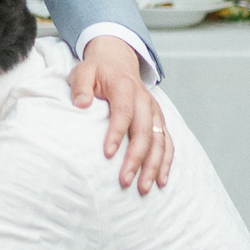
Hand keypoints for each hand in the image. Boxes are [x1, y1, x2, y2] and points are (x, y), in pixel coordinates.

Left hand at [69, 35, 172, 192]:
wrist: (118, 62)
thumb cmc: (97, 71)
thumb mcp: (83, 71)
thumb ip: (81, 86)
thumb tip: (81, 104)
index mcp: (125, 88)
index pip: (124, 113)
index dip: (116, 133)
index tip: (107, 153)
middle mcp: (145, 101)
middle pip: (144, 132)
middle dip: (136, 159)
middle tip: (124, 181)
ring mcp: (154, 112)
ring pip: (160, 142)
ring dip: (153, 166)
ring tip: (144, 188)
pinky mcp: (159, 121)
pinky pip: (168, 143)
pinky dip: (166, 162)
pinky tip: (161, 181)